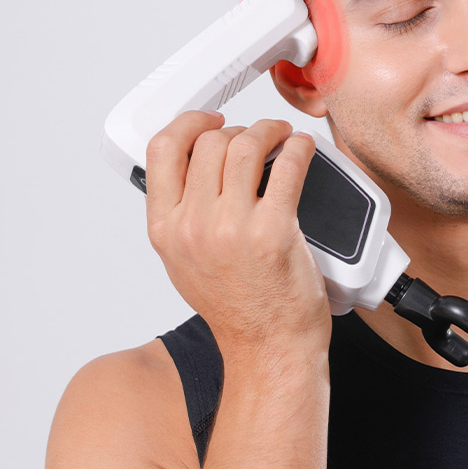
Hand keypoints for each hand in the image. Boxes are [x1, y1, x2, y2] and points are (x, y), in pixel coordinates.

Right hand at [145, 111, 331, 367]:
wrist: (269, 348)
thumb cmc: (235, 310)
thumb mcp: (184, 264)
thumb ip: (182, 217)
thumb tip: (193, 170)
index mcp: (165, 230)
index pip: (162, 150)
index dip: (189, 123)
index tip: (210, 121)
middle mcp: (193, 227)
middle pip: (209, 142)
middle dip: (239, 129)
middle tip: (260, 136)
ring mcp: (232, 229)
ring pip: (245, 146)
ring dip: (269, 130)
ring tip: (283, 137)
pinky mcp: (273, 232)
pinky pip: (288, 167)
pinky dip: (299, 148)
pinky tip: (303, 149)